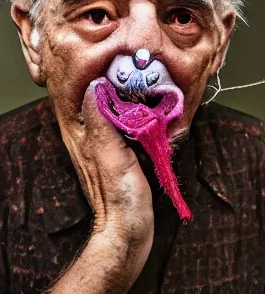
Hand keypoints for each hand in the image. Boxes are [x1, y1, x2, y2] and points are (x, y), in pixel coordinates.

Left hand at [29, 81, 154, 293]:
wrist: (131, 230)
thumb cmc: (121, 197)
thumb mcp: (111, 156)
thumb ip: (102, 123)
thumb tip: (94, 88)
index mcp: (86, 138)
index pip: (86, 99)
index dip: (96, 79)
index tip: (114, 63)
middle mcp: (94, 140)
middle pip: (100, 104)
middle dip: (114, 86)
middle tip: (133, 68)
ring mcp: (110, 148)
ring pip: (116, 114)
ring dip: (128, 99)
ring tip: (142, 82)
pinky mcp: (125, 155)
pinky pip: (129, 127)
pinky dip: (138, 115)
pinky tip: (150, 110)